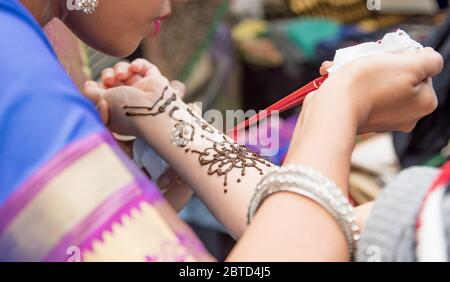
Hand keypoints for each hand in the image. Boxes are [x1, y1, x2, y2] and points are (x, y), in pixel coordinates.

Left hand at [84, 59, 185, 125]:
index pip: (104, 92)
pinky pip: (145, 67)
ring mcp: (142, 90)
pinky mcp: (155, 81)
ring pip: (127, 70)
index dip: (98, 86)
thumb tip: (88, 85)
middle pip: (114, 79)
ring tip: (122, 74)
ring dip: (121, 68)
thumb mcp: (103, 100)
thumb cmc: (126, 109)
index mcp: (116, 109)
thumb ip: (92, 93)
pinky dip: (138, 64)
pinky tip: (135, 67)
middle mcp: (129, 100)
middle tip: (110, 79)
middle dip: (108, 75)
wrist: (153, 111)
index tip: (94, 87)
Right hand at [308, 48, 442, 133]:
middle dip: (379, 64)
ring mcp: (382, 119)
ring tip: (343, 67)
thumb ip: (430, 60)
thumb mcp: (410, 64)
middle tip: (364, 60)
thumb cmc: (368, 85)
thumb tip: (427, 57)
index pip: (420, 70)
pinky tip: (334, 76)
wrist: (332, 108)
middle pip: (397, 77)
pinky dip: (347, 82)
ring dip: (358, 70)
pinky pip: (358, 93)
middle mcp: (406, 116)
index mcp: (424, 103)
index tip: (387, 59)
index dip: (403, 59)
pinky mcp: (360, 119)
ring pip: (375, 83)